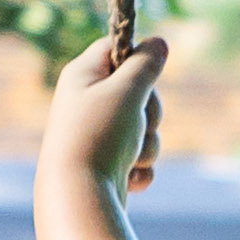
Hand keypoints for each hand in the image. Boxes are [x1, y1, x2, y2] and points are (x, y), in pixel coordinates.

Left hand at [41, 26, 171, 193]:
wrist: (79, 197)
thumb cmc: (99, 137)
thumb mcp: (127, 92)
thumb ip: (146, 65)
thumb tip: (159, 42)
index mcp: (82, 76)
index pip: (115, 48)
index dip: (137, 58)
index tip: (147, 73)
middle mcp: (87, 103)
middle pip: (138, 90)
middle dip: (150, 112)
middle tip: (136, 123)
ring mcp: (98, 135)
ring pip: (144, 128)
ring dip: (148, 144)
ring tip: (129, 157)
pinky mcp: (108, 164)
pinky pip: (140, 157)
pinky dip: (140, 168)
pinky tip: (126, 178)